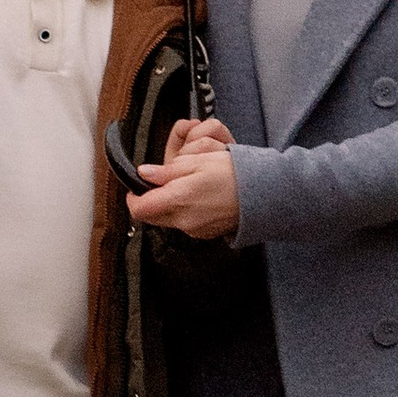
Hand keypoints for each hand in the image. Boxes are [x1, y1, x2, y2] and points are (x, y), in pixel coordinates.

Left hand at [127, 115, 239, 239]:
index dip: (134, 197)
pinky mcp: (204, 234)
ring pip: (167, 220)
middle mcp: (183, 220)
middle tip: (160, 184)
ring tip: (184, 187)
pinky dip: (184, 212)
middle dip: (150, 201)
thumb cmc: (234, 174)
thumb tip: (145, 174)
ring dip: (168, 206)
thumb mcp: (197, 162)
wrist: (264, 194)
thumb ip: (167, 171)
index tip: (138, 186)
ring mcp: (194, 230)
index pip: (139, 208)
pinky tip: (198, 198)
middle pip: (151, 216)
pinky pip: (184, 224)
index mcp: (178, 199)